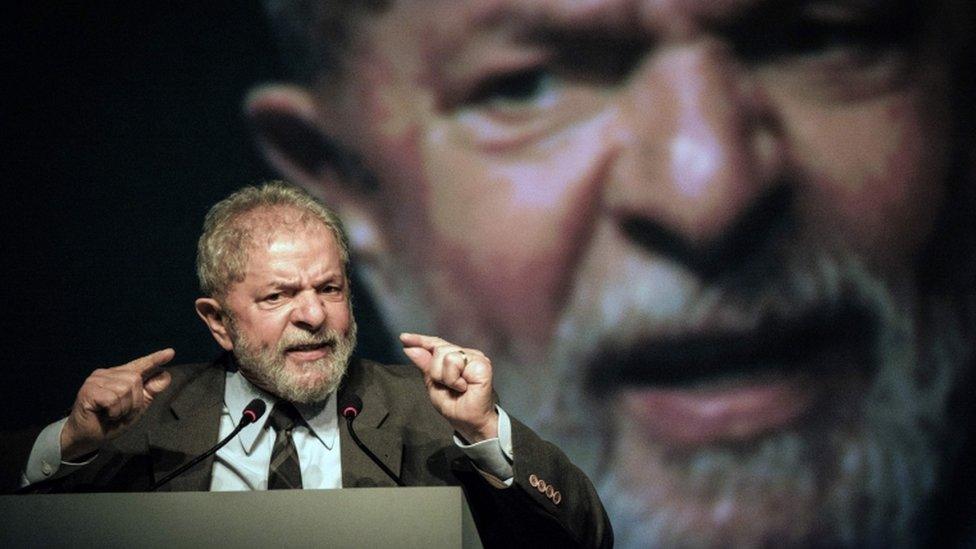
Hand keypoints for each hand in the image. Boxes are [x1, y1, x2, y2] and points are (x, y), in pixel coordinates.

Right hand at [60, 349, 174, 459]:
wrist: (87, 437)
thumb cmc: (110, 422)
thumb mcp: (135, 408)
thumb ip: (149, 392)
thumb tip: (166, 375)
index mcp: (120, 376)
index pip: (140, 365)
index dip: (155, 359)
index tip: (170, 353)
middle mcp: (108, 373)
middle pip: (135, 380)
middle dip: (133, 402)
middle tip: (120, 413)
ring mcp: (96, 380)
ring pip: (125, 389)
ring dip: (123, 408)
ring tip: (111, 414)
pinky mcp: (88, 390)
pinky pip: (113, 399)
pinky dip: (114, 412)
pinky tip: (104, 415)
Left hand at [400, 333, 497, 442]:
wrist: (469, 422)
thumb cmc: (454, 405)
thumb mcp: (432, 384)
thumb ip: (424, 365)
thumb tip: (409, 348)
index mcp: (454, 357)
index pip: (435, 343)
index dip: (420, 340)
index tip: (403, 338)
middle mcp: (466, 354)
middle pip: (438, 349)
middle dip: (436, 371)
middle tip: (448, 386)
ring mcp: (475, 357)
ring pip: (446, 355)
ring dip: (445, 377)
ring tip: (457, 388)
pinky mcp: (482, 363)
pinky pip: (455, 362)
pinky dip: (454, 379)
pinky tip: (463, 387)